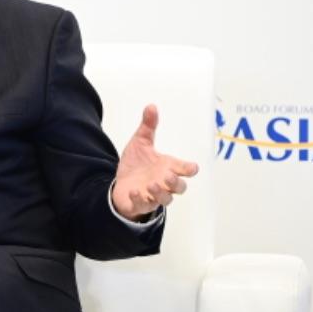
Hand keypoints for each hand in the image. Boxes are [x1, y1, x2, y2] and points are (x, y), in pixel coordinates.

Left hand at [112, 105, 198, 220]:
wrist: (121, 183)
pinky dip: (139, 200)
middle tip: (167, 176)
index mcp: (168, 167)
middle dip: (176, 183)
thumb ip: (148, 126)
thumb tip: (151, 106)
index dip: (189, 169)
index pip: (185, 169)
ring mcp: (153, 195)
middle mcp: (164, 183)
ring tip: (152, 185)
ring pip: (165, 200)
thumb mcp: (140, 143)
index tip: (191, 167)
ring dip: (160, 193)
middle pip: (179, 188)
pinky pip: (142, 205)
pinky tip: (134, 191)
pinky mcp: (140, 204)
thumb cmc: (136, 165)